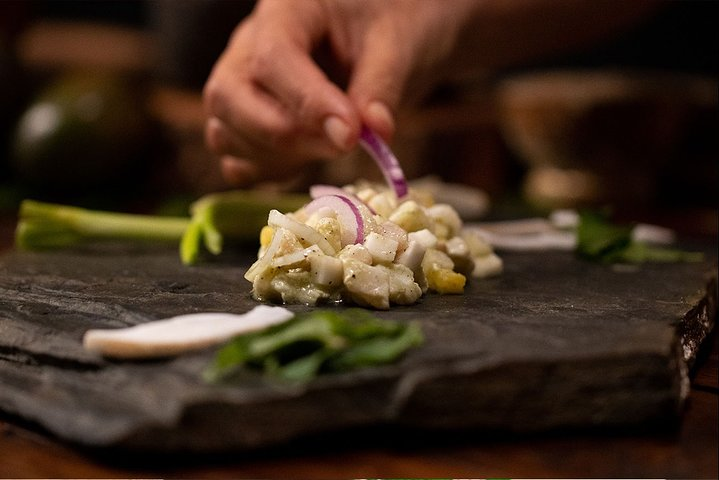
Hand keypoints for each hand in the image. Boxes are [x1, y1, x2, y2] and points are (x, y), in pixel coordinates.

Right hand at [203, 0, 475, 185]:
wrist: (383, 30)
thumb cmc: (389, 22)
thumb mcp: (396, 42)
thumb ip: (381, 86)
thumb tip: (374, 134)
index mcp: (284, 11)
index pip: (272, 58)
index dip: (308, 103)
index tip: (350, 136)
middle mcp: (247, 47)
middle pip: (227, 98)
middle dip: (284, 135)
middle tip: (343, 145)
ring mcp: (240, 88)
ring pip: (225, 134)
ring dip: (277, 157)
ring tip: (333, 147)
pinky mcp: (246, 124)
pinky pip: (236, 161)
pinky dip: (268, 172)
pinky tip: (311, 159)